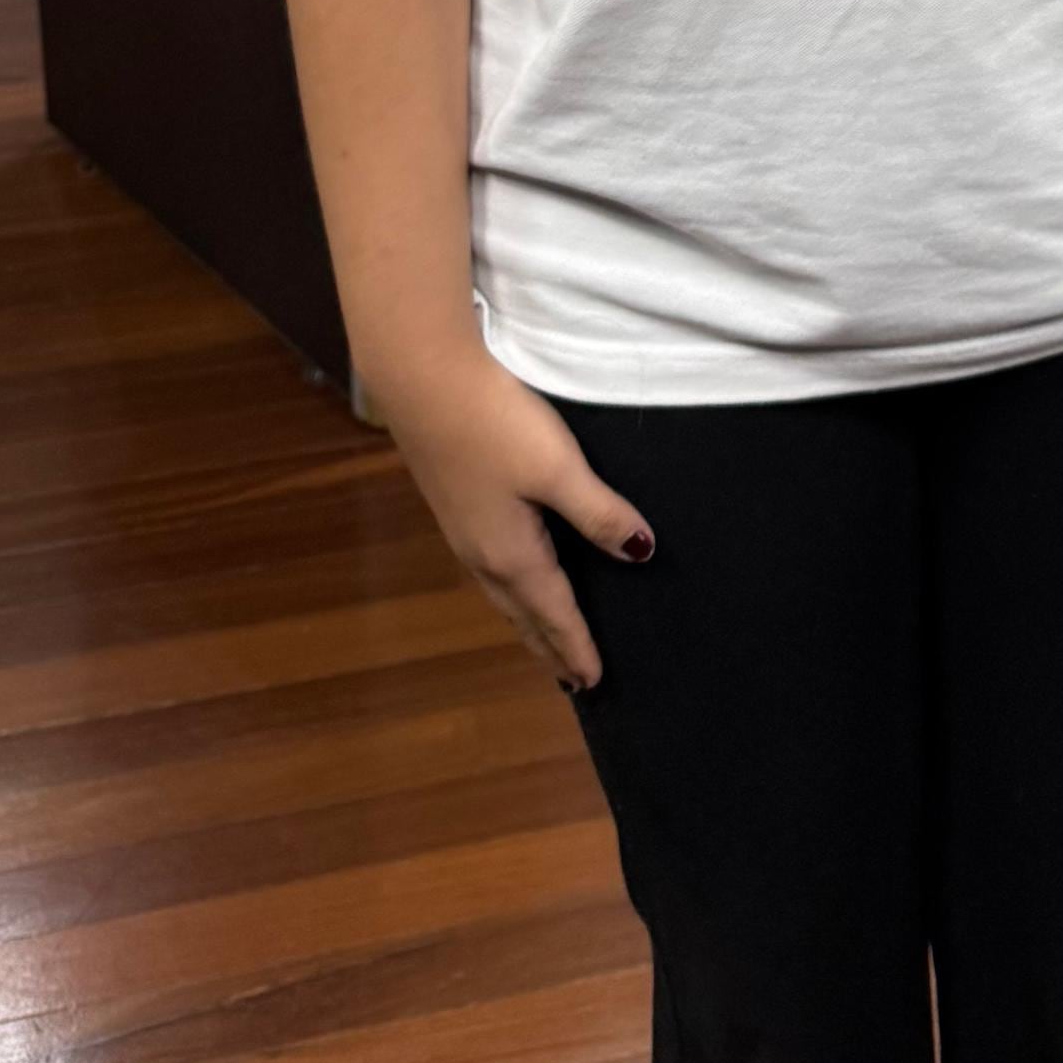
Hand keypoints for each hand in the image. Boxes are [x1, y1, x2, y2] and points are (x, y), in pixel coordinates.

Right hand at [375, 345, 653, 690]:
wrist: (422, 378)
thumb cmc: (495, 423)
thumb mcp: (557, 467)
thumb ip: (598, 512)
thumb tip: (641, 554)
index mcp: (511, 554)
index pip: (554, 613)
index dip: (576, 647)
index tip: (593, 684)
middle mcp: (482, 553)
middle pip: (523, 614)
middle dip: (548, 647)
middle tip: (571, 680)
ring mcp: (462, 531)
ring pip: (502, 594)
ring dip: (527, 622)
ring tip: (543, 640)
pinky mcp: (453, 504)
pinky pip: (489, 571)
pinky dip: (510, 592)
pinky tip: (512, 575)